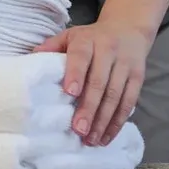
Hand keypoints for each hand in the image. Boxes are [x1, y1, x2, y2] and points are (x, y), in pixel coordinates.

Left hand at [33, 18, 153, 146]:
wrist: (128, 29)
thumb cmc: (91, 38)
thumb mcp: (70, 36)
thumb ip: (52, 47)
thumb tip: (31, 58)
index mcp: (87, 40)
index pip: (81, 56)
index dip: (76, 74)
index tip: (70, 93)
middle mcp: (108, 50)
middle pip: (99, 82)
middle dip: (89, 108)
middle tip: (79, 129)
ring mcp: (125, 64)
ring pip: (116, 95)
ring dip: (103, 120)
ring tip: (91, 140)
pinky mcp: (138, 77)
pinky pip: (129, 102)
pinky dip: (118, 122)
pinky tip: (106, 137)